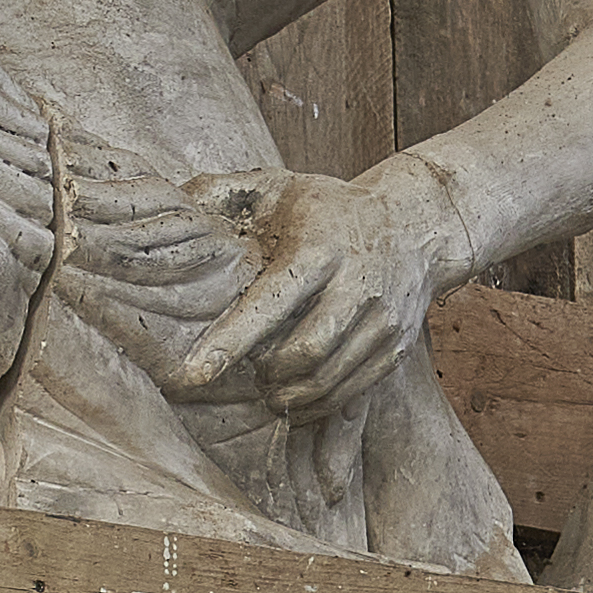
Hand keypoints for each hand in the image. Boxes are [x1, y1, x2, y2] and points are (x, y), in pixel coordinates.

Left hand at [171, 154, 471, 420]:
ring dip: (288, 395)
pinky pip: (352, 393)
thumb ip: (227, 191)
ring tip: (269, 388)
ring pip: (327, 380)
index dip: (232, 340)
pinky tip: (296, 397)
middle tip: (247, 373)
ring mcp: (382, 320)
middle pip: (305, 353)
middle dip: (265, 374)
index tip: (195, 373)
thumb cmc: (332, 209)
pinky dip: (317, 405)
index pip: (273, 302)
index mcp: (322, 248)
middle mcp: (358, 285)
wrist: (417, 226)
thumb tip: (175, 200)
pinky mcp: (395, 347)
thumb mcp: (284, 187)